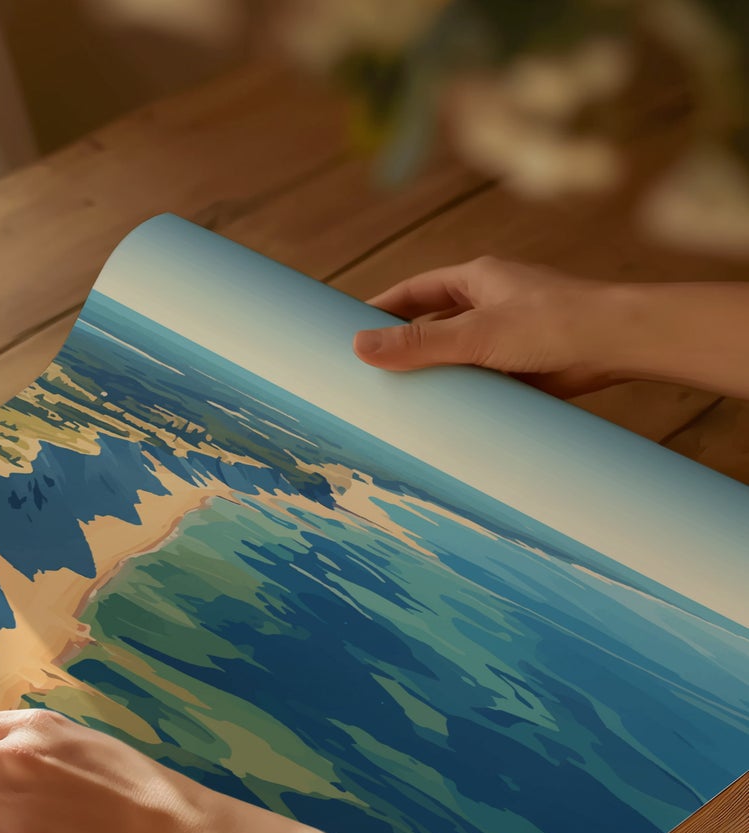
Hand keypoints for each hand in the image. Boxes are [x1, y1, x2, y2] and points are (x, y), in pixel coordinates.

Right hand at [352, 256, 621, 396]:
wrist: (619, 344)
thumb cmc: (553, 323)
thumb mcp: (476, 333)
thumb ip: (419, 343)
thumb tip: (358, 347)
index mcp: (478, 280)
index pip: (415, 291)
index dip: (381, 308)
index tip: (349, 330)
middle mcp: (491, 304)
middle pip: (433, 324)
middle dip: (403, 346)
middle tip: (366, 373)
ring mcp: (507, 336)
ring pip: (456, 355)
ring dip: (433, 375)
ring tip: (395, 402)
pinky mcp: (523, 367)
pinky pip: (480, 380)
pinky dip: (460, 395)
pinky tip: (441, 416)